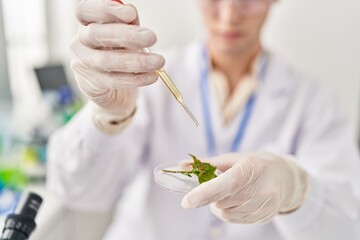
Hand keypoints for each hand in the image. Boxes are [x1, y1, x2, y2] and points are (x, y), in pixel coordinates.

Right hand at [70, 0, 164, 118]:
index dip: (105, 9)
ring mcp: (83, 65)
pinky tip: (152, 76)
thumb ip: (127, 24)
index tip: (130, 13)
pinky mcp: (91, 85)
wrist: (114, 91)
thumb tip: (131, 14)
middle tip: (151, 37)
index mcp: (86, 24)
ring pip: (106, 61)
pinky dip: (136, 78)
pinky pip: (114, 80)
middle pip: (96, 34)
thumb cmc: (119, 56)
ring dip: (136, 61)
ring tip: (158, 61)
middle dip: (126, 35)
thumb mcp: (125, 36)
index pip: (86, 11)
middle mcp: (80, 42)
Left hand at [181, 152, 307, 223]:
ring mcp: (263, 206)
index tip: (186, 201)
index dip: (205, 193)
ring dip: (219, 204)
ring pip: (226, 213)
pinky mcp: (263, 217)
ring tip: (231, 192)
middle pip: (222, 202)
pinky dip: (229, 211)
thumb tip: (180, 166)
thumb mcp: (232, 158)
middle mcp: (260, 190)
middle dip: (212, 196)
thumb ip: (206, 164)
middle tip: (218, 184)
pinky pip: (234, 219)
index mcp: (249, 169)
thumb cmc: (254, 164)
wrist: (285, 176)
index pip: (226, 184)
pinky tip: (238, 200)